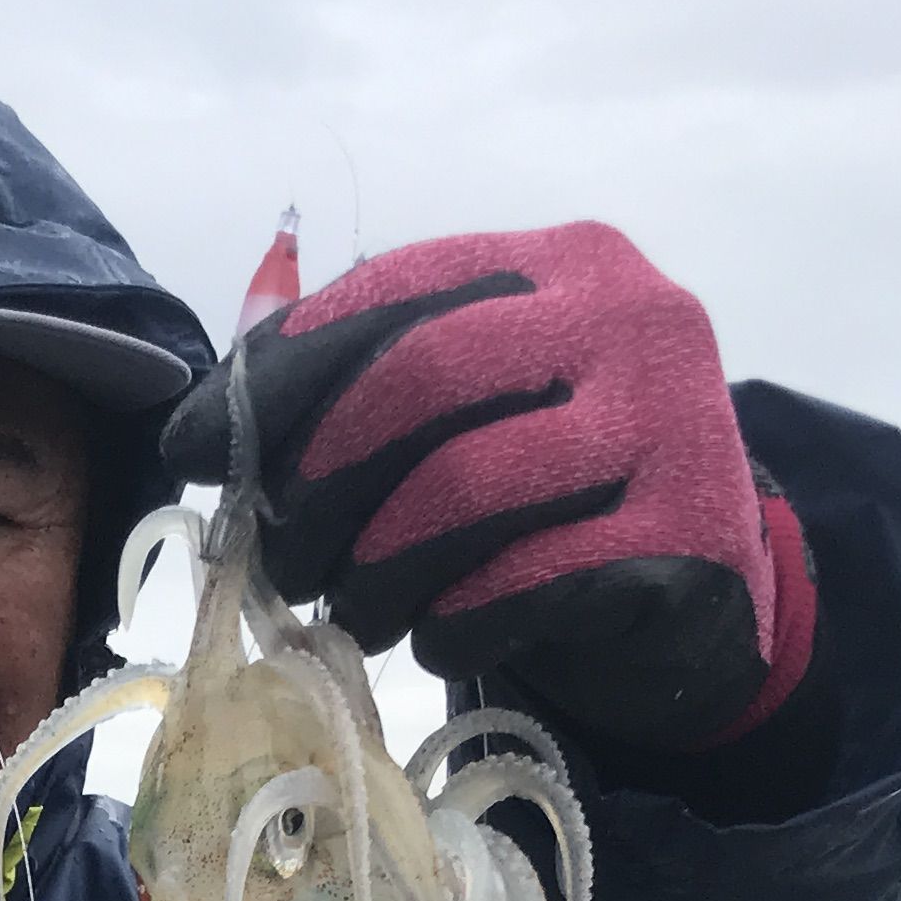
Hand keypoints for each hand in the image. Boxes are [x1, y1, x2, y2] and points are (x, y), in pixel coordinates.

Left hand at [165, 223, 814, 750]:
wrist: (704, 590)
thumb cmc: (554, 496)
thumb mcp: (472, 415)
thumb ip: (360, 391)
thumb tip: (207, 430)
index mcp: (560, 265)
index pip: (393, 295)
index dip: (279, 376)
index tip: (195, 454)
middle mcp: (629, 320)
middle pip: (424, 377)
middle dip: (323, 479)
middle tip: (284, 561)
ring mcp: (672, 424)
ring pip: (470, 487)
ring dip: (380, 568)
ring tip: (356, 613)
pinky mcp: (689, 537)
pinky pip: (529, 584)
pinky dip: (456, 620)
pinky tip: (439, 635)